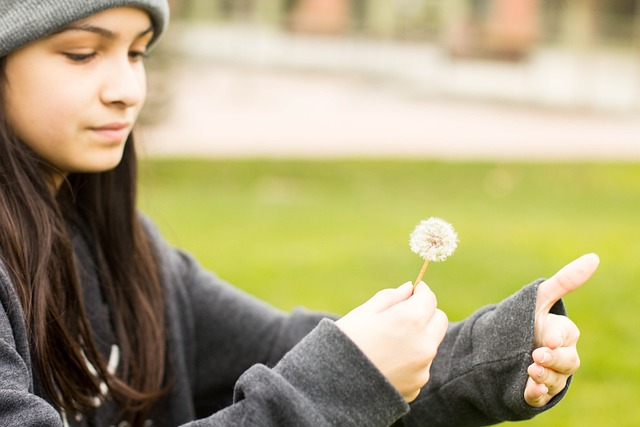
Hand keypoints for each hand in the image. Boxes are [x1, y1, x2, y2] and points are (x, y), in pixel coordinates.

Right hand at [335, 282, 447, 401]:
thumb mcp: (363, 313)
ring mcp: (422, 368)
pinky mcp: (417, 387)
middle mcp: (423, 344)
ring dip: (419, 337)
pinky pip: (420, 366)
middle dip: (426, 313)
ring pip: (430, 344)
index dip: (420, 292)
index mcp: (410, 320)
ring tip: (388, 343)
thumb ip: (390, 298)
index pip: (429, 298)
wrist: (332, 387)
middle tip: (404, 314)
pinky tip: (386, 363)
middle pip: (439, 320)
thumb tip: (408, 288)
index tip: (412, 291)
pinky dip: (410, 361)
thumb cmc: (344, 342)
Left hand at [524, 253, 598, 406]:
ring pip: (555, 381)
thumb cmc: (527, 318)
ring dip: (545, 377)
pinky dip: (537, 394)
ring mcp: (550, 376)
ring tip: (530, 370)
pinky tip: (531, 389)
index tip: (548, 338)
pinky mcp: (536, 391)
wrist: (499, 345)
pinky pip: (540, 397)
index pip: (567, 336)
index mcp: (564, 334)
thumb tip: (594, 257)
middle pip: (567, 362)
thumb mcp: (539, 298)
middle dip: (553, 359)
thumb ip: (564, 281)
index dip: (558, 337)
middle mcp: (561, 357)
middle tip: (536, 355)